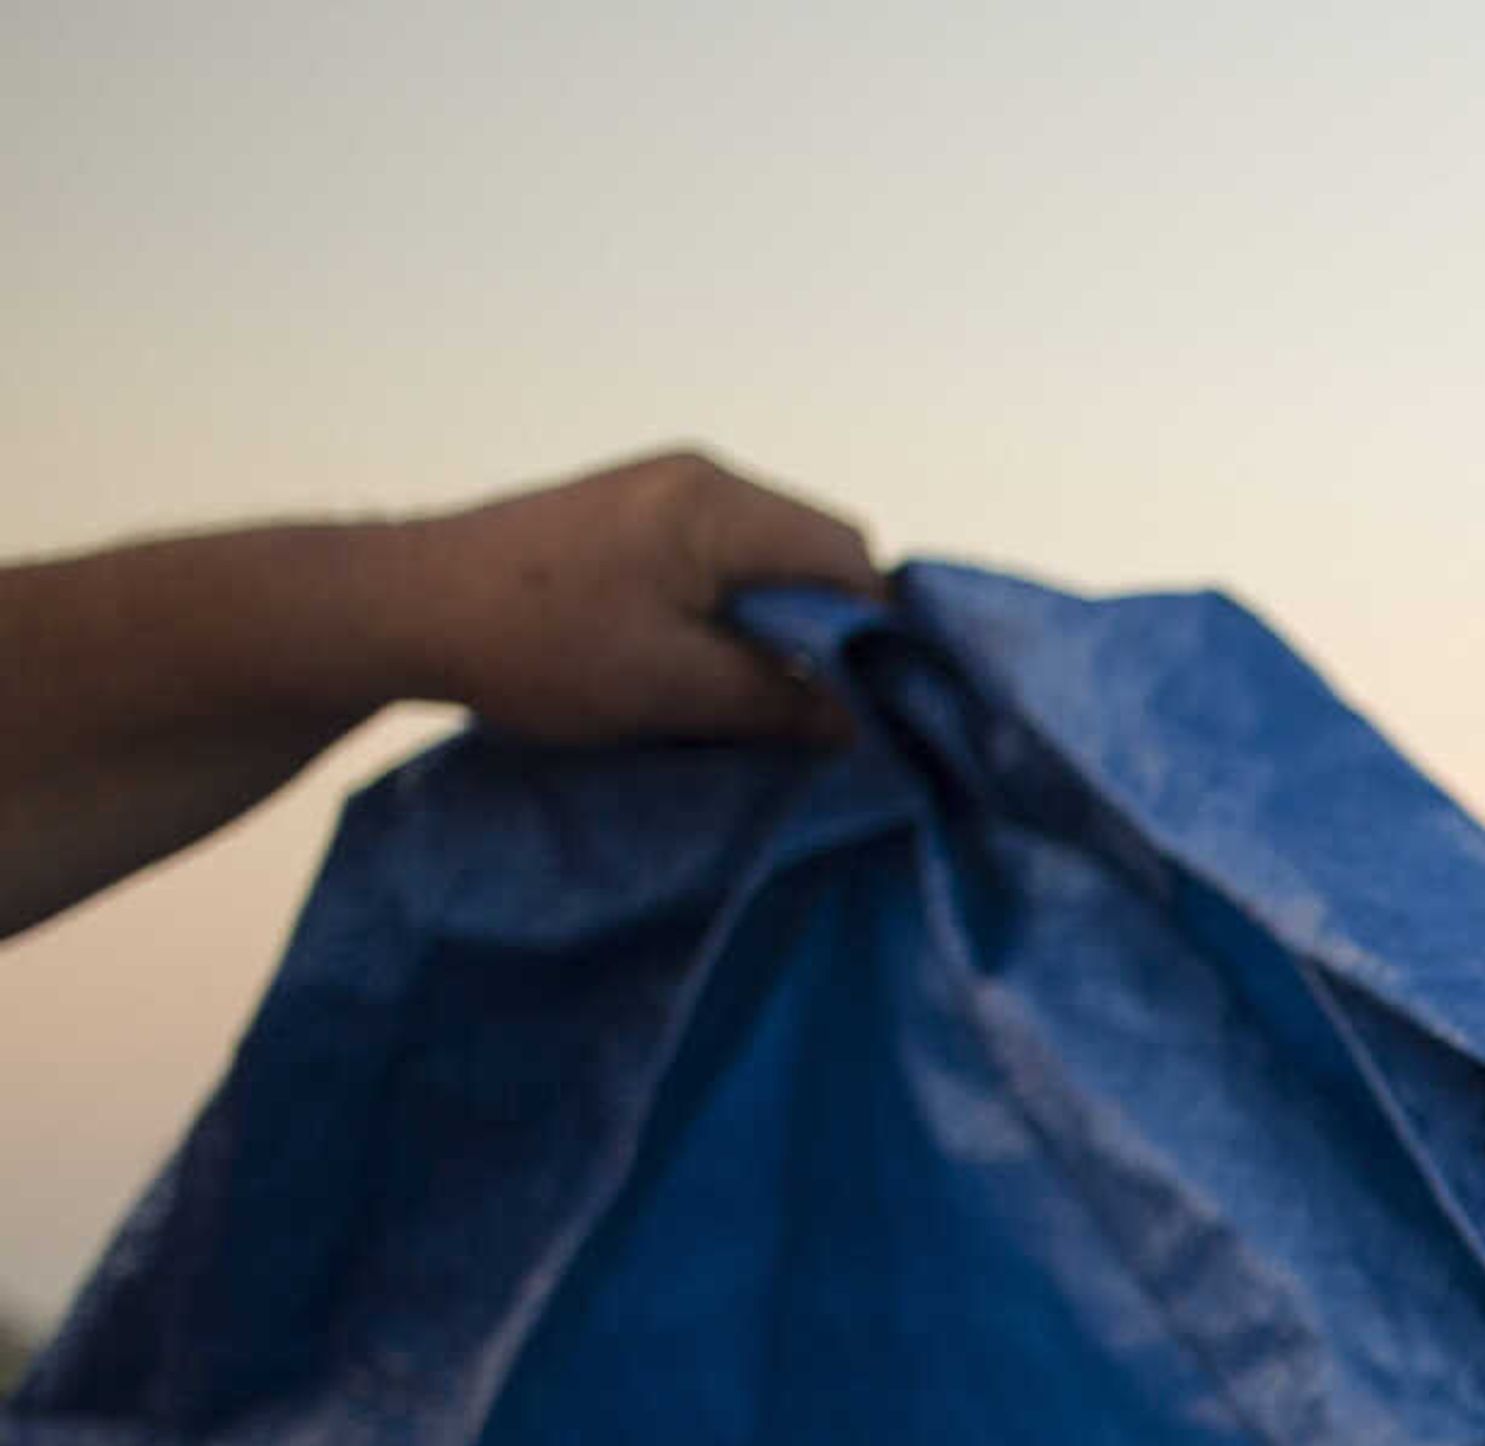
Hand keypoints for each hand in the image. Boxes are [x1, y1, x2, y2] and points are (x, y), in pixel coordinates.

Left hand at [391, 449, 884, 745]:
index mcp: (720, 505)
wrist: (401, 607)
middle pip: (814, 552)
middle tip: (807, 706)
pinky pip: (719, 559)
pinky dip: (730, 611)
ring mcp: (660, 489)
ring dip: (774, 625)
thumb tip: (858, 722)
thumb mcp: (674, 689)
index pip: (850, 557)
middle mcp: (701, 477)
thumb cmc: (537, 645)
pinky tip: (699, 661)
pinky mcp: (628, 513)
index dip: (875, 633)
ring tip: (746, 690)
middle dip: (826, 630)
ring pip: (766, 560)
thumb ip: (780, 699)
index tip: (868, 703)